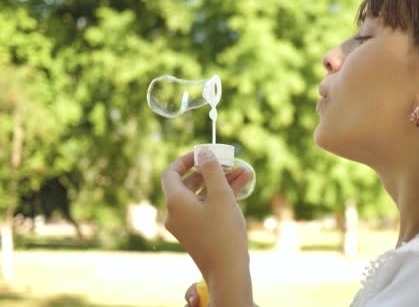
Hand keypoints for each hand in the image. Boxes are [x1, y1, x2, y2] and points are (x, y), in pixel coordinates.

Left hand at [161, 149, 252, 305]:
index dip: (186, 159)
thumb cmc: (223, 232)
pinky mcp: (198, 231)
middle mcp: (176, 212)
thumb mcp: (221, 196)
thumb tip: (204, 152)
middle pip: (190, 183)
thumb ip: (212, 171)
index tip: (204, 153)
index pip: (171, 172)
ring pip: (202, 195)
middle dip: (212, 170)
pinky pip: (207, 207)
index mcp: (175, 202)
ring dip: (221, 182)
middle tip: (230, 161)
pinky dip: (221, 196)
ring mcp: (187, 223)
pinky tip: (242, 186)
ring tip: (244, 172)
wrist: (227, 270)